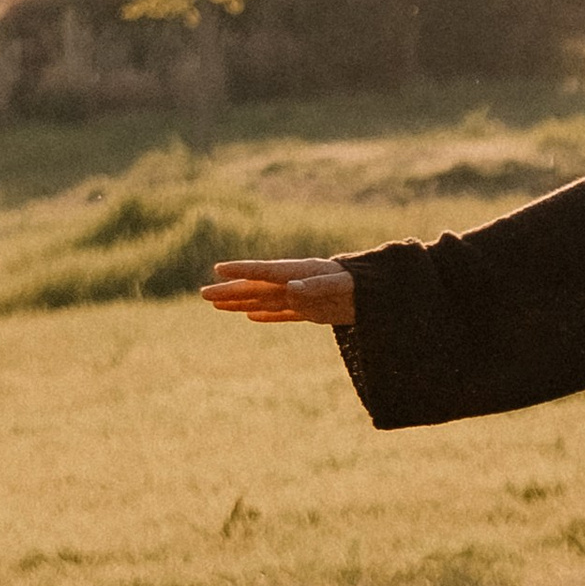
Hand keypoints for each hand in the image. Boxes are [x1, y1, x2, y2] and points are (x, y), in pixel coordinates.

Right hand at [201, 257, 354, 326]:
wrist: (380, 294)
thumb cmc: (361, 285)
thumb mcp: (340, 285)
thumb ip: (315, 286)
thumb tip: (288, 287)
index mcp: (300, 272)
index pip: (265, 271)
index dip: (242, 270)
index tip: (219, 269)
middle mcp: (295, 283)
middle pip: (257, 288)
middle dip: (230, 291)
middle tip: (204, 294)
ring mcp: (301, 297)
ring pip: (264, 300)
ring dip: (240, 303)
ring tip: (216, 305)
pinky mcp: (311, 311)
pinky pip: (283, 313)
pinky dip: (265, 315)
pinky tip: (249, 316)